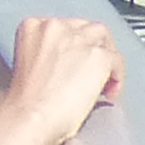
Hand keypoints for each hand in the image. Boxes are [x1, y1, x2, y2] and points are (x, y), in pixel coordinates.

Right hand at [0, 15, 121, 144]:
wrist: (32, 117)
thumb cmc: (27, 104)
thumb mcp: (30, 66)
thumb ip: (48, 56)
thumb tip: (69, 64)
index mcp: (33, 27)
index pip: (63, 27)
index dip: (73, 47)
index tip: (75, 62)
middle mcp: (56, 27)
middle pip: (84, 28)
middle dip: (91, 48)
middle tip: (92, 72)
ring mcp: (78, 39)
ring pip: (102, 37)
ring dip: (106, 57)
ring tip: (105, 79)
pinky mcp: (98, 57)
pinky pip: (117, 60)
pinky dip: (117, 76)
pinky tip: (110, 91)